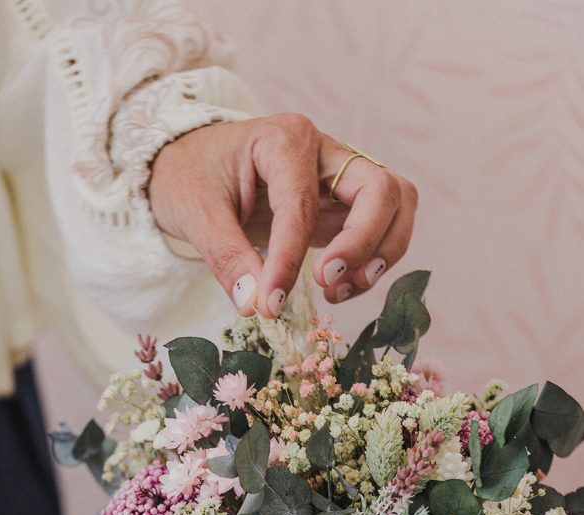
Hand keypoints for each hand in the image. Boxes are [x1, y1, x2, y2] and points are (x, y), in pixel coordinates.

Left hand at [148, 113, 417, 317]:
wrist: (187, 164)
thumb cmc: (190, 177)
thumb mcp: (195, 214)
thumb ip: (227, 258)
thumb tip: (255, 305)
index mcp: (284, 140)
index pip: (302, 204)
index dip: (290, 259)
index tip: (271, 303)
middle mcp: (324, 151)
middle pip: (381, 190)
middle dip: (363, 243)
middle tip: (326, 283)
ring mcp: (339, 176)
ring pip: (396, 204)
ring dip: (381, 252)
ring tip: (338, 290)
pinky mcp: (342, 204)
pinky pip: (380, 227)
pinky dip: (371, 260)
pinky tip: (337, 287)